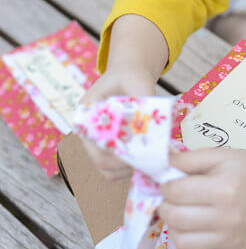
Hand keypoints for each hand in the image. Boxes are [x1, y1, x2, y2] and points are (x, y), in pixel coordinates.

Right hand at [77, 65, 155, 181]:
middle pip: (103, 163)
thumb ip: (144, 99)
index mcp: (86, 116)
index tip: (145, 151)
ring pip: (110, 172)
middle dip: (129, 165)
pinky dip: (134, 169)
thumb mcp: (137, 81)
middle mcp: (87, 134)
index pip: (98, 144)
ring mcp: (96, 145)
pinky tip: (152, 161)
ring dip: (132, 170)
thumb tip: (154, 124)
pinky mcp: (108, 150)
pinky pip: (118, 170)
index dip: (120, 153)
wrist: (127, 77)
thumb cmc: (129, 76)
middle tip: (156, 160)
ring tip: (156, 162)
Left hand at [159, 148, 245, 248]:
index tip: (169, 184)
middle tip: (173, 200)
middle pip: (176, 218)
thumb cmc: (242, 170)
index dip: (165, 186)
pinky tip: (195, 231)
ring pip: (182, 243)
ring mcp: (231, 240)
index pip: (176, 192)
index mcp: (225, 189)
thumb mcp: (217, 155)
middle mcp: (229, 218)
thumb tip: (157, 162)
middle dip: (166, 207)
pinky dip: (189, 246)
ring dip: (175, 228)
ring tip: (183, 215)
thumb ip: (186, 158)